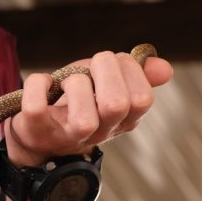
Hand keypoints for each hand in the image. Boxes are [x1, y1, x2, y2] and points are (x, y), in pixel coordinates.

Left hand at [5, 51, 172, 166]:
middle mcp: (100, 133)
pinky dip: (38, 84)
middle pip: (116, 105)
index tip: (112, 63)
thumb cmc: (77, 102)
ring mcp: (68, 136)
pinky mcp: (37, 132)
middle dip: (103, 71)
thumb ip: (136, 75)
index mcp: (123, 121)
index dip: (128, 70)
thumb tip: (165, 68)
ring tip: (66, 82)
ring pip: (83, 117)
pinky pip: (36, 107)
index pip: (142, 99)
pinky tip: (43, 82)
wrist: (39, 137)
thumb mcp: (108, 84)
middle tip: (90, 69)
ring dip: (74, 83)